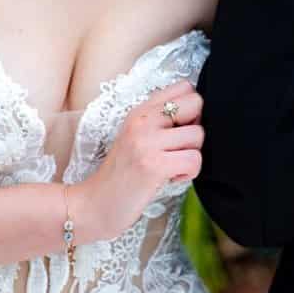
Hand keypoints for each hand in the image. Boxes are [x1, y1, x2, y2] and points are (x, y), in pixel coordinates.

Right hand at [81, 79, 202, 239]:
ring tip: (170, 167)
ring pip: (198, 135)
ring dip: (191, 155)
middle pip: (196, 103)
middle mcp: (142, 121)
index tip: (179, 129)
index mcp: (139, 112)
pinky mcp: (153, 166)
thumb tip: (199, 115)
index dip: (191, 109)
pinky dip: (188, 174)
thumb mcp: (136, 138)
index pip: (184, 87)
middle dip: (196, 128)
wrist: (94, 205)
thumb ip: (160, 122)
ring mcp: (146, 142)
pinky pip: (194, 160)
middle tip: (178, 148)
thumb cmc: (122, 176)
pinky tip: (170, 178)